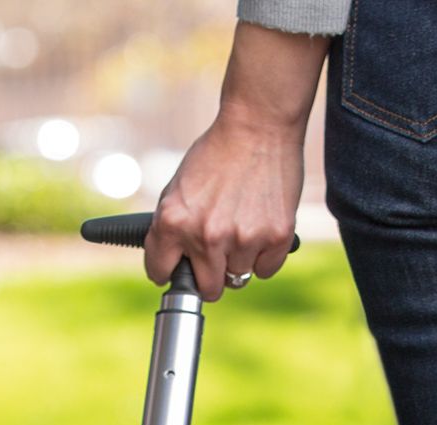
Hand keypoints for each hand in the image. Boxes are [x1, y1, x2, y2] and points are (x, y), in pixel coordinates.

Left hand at [146, 23, 327, 301]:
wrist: (258, 123)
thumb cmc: (215, 155)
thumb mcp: (177, 191)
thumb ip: (171, 231)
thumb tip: (172, 267)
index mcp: (172, 224)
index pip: (160, 274)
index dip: (169, 269)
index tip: (177, 266)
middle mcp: (206, 237)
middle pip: (206, 289)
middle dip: (209, 276)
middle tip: (216, 257)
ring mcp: (243, 238)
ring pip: (238, 278)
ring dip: (239, 260)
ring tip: (243, 226)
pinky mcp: (276, 235)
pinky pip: (266, 269)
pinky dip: (264, 256)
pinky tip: (261, 229)